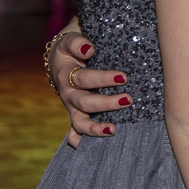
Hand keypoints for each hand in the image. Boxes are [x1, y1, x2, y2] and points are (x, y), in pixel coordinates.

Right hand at [48, 31, 126, 145]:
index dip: (102, 79)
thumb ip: (77, 43)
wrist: (61, 58)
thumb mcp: (70, 39)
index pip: (84, 78)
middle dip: (106, 103)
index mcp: (67, 74)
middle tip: (128, 100)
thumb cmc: (72, 48)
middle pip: (85, 102)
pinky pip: (75, 132)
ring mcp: (72, 107)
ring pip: (79, 122)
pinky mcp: (76, 114)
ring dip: (95, 128)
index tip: (123, 77)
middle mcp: (68, 93)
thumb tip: (89, 48)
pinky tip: (85, 149)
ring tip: (113, 130)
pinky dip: (79, 141)